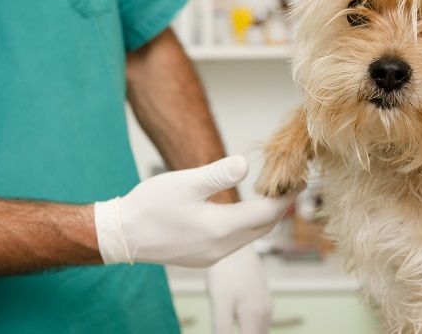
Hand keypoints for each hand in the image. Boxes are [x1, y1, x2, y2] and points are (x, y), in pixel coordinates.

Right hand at [94, 156, 295, 266]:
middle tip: (290, 186)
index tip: (299, 180)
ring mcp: (212, 256)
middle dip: (279, 208)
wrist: (123, 235)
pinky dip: (245, 227)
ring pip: (250, 237)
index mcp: (221, 228)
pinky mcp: (202, 258)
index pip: (267, 213)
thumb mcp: (185, 182)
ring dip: (263, 218)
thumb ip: (218, 174)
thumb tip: (246, 164)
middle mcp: (221, 247)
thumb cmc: (150, 206)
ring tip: (270, 196)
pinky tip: (240, 214)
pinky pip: (234, 243)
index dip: (286, 196)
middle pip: (263, 228)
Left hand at [207, 245, 271, 333]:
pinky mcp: (263, 297)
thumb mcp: (220, 304)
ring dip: (248, 332)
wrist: (236, 244)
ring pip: (259, 331)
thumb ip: (222, 330)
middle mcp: (265, 314)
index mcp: (255, 319)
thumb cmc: (225, 273)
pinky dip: (251, 328)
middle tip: (226, 325)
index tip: (224, 331)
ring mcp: (266, 304)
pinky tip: (239, 322)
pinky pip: (260, 321)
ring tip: (230, 322)